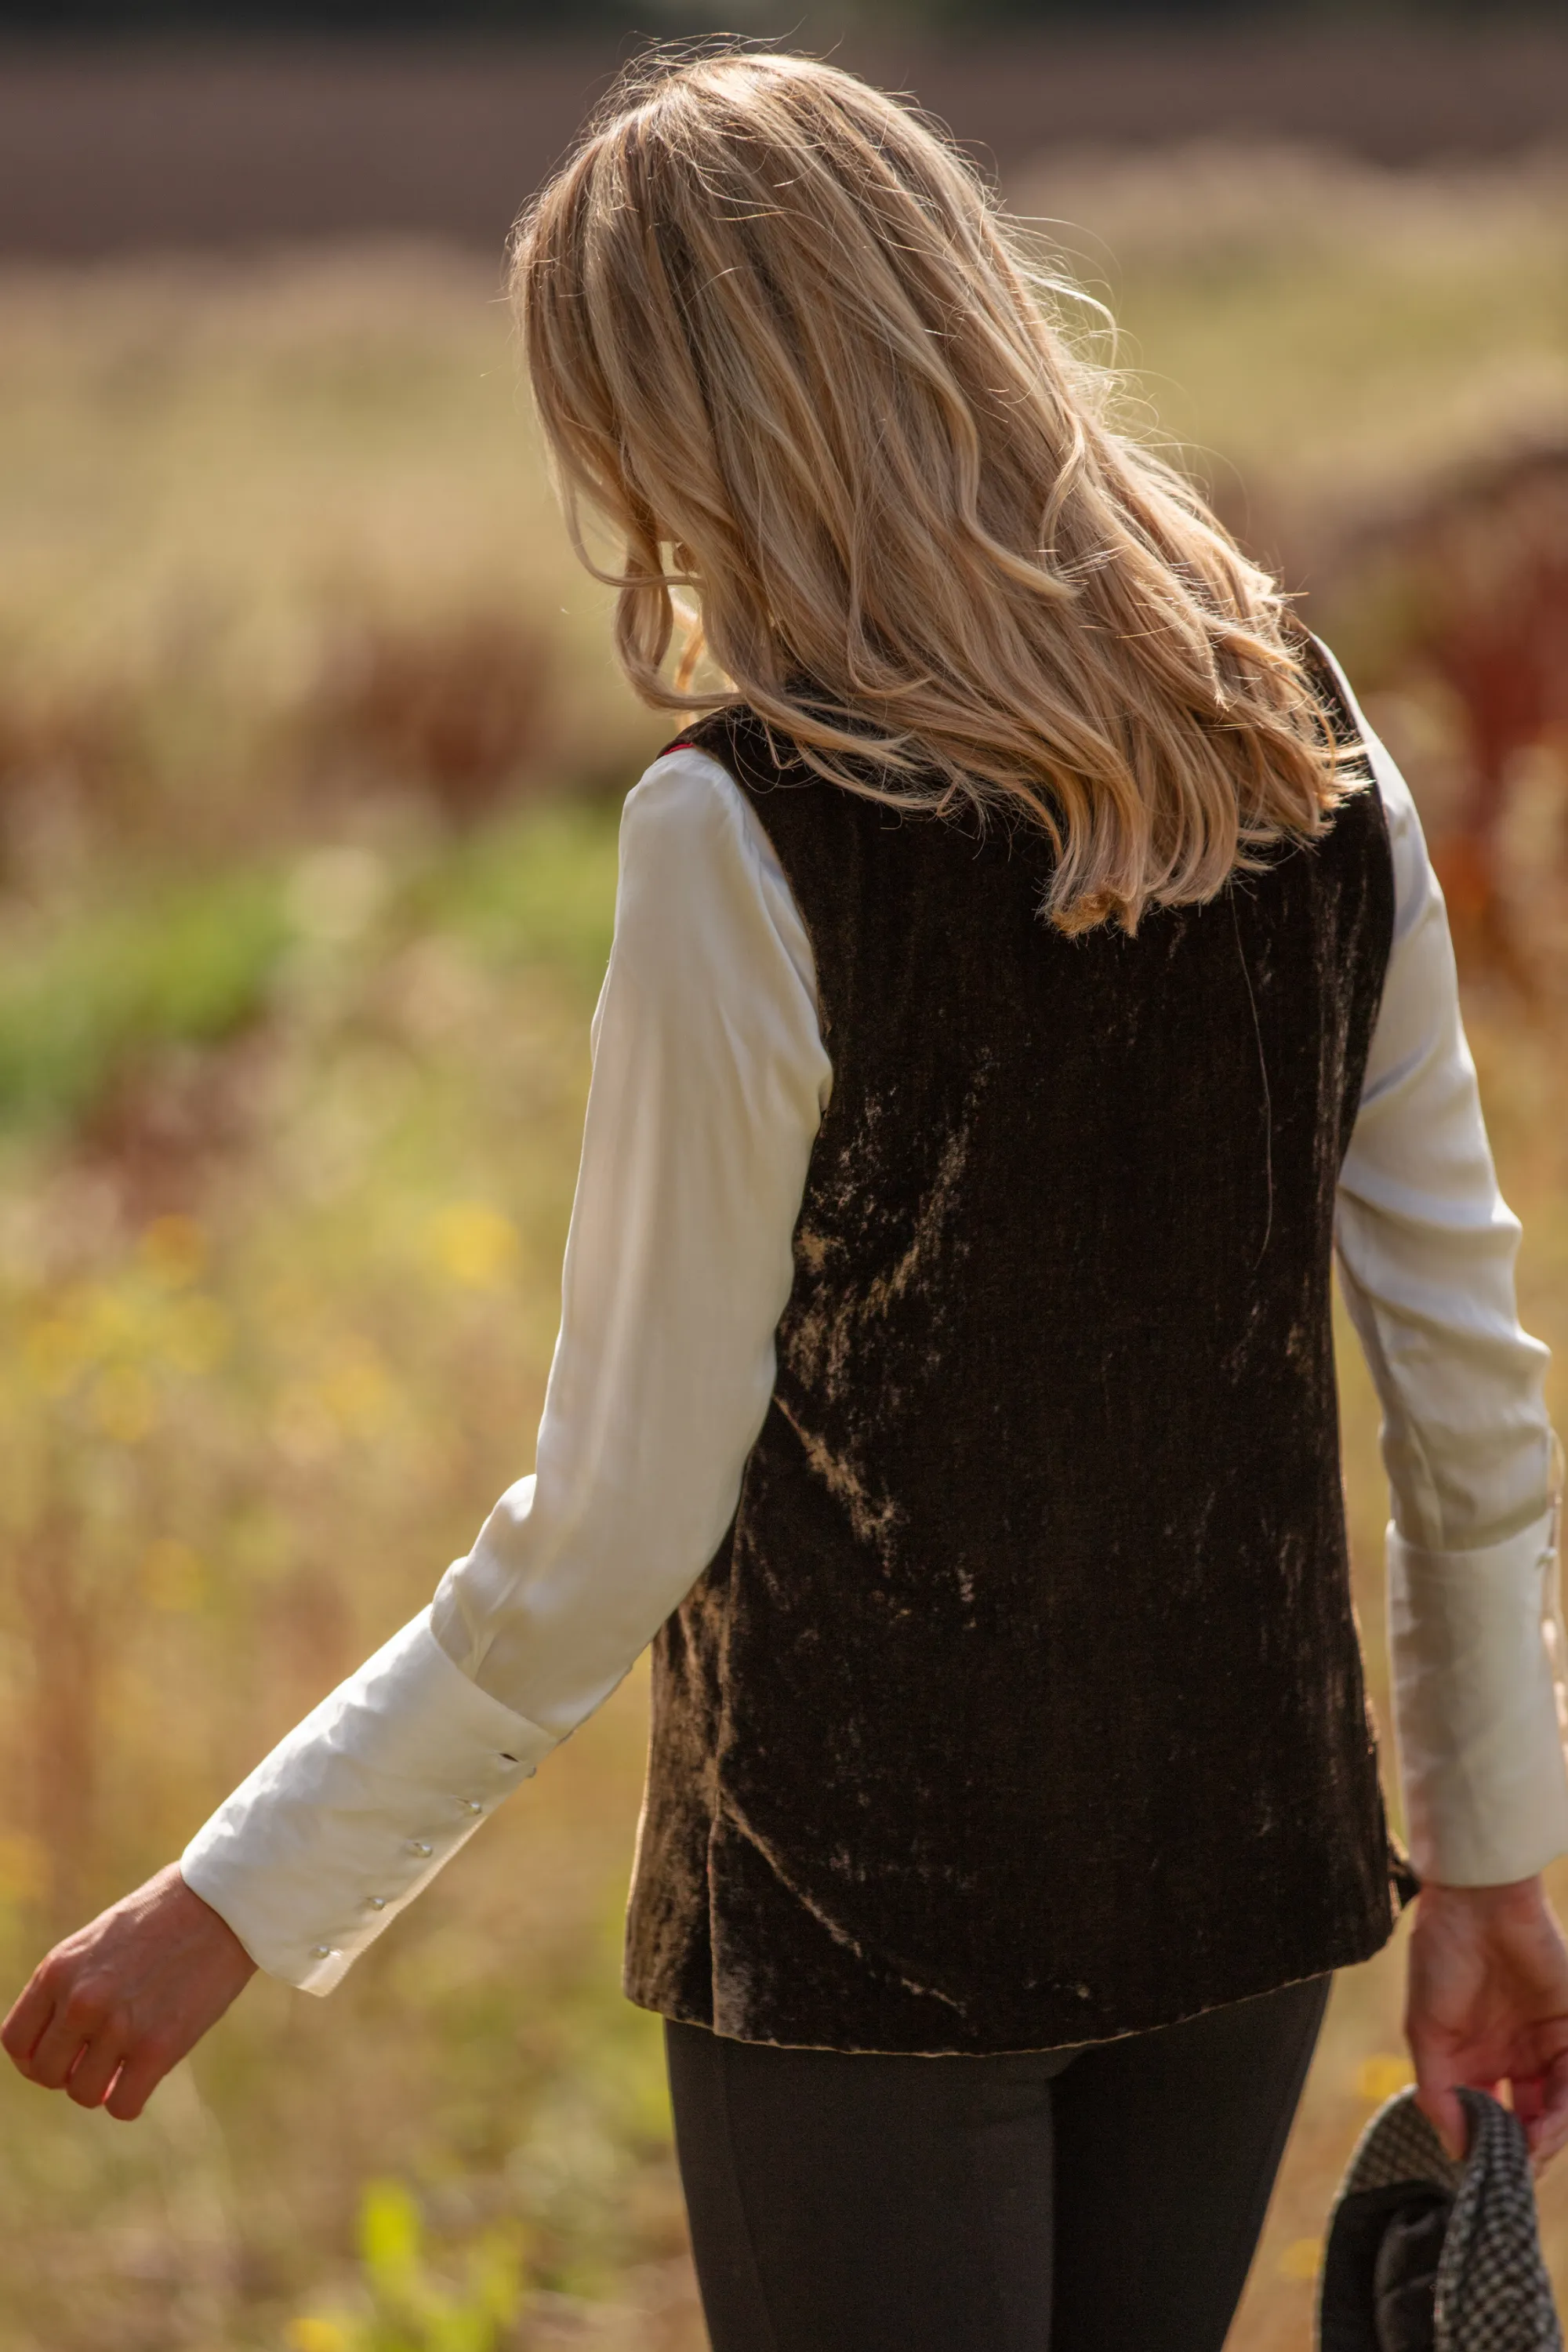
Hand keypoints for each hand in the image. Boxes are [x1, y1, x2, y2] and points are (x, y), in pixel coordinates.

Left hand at [1, 1864, 255, 2120]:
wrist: (223, 1902)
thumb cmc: (165, 1916)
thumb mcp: (99, 1941)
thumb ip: (72, 1984)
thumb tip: (62, 2041)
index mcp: (58, 1970)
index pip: (16, 2041)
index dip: (35, 2056)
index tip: (64, 2053)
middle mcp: (79, 2001)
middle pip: (46, 2073)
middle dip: (70, 2072)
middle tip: (100, 2057)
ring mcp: (118, 2026)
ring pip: (84, 2094)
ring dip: (103, 2087)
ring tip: (127, 2063)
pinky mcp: (157, 2047)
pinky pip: (123, 2105)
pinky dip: (130, 2100)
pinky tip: (146, 2075)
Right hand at [1406, 1875, 1567, 2169]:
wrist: (1476, 1904)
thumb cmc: (1440, 1960)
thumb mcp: (1425, 2034)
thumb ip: (1438, 2095)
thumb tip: (1457, 2151)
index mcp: (1474, 2061)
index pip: (1487, 2121)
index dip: (1487, 2151)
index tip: (1483, 2174)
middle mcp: (1513, 2060)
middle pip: (1527, 2123)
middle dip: (1523, 2153)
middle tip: (1513, 2169)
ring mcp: (1545, 2048)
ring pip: (1554, 2111)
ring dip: (1546, 2138)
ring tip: (1530, 2150)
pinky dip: (1563, 2113)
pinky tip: (1545, 2128)